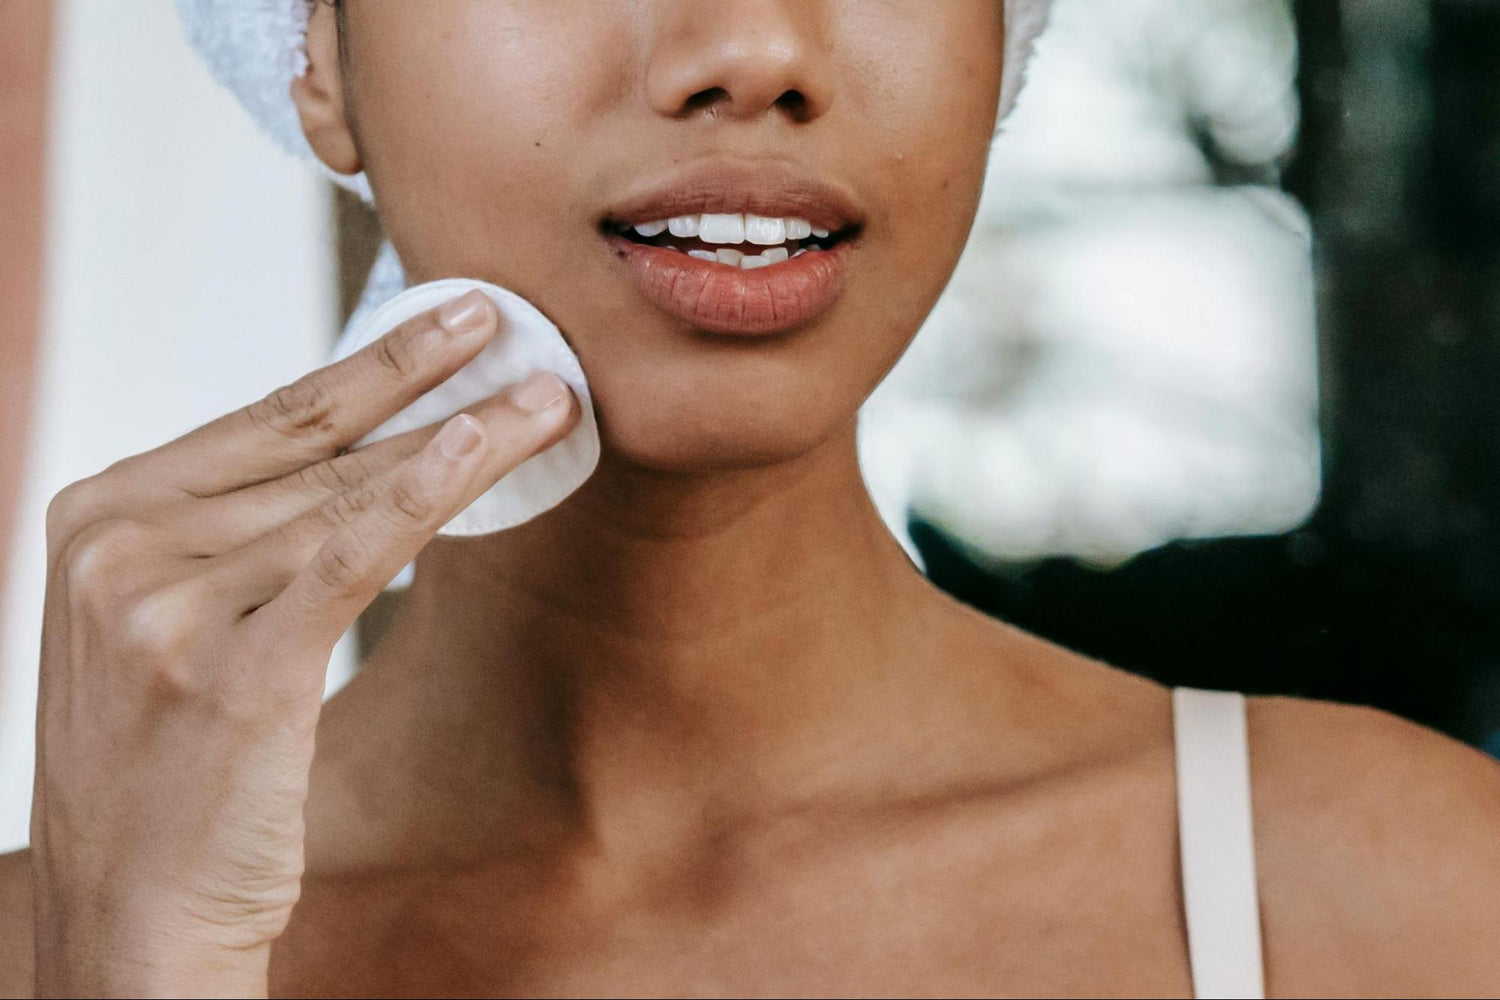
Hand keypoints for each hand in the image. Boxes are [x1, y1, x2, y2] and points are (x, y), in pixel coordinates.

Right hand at [29, 289, 578, 996]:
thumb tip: (376, 458)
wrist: (131, 915)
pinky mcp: (233, 672)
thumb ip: (245, 536)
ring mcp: (165, 607)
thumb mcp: (175, 625)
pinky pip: (350, 557)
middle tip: (509, 322)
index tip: (450, 321)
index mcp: (97, 517)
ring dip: (460, 435)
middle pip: (312, 444)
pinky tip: (481, 447)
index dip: (370, 364)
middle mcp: (118, 546)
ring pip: (346, 494)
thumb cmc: (169, 768)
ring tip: (545, 396)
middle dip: (425, 379)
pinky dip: (424, 495)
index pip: (265, 419)